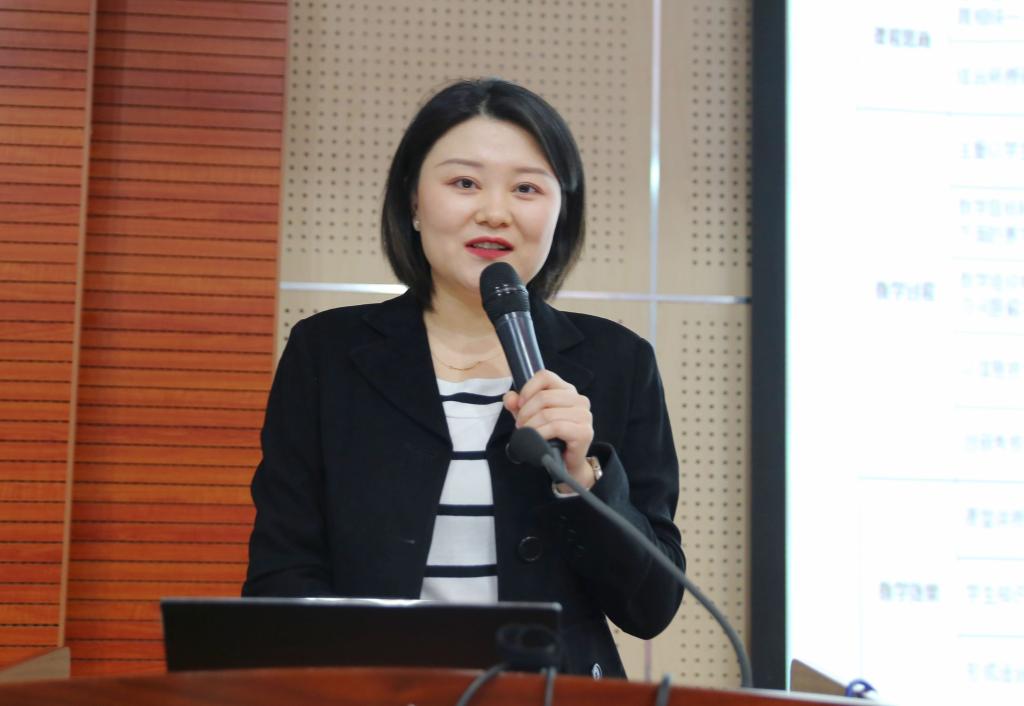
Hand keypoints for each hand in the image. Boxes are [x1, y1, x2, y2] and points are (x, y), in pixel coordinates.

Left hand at [502, 370, 597, 488]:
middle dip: (526, 412)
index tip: (520, 404)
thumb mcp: (529, 416)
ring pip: (548, 413)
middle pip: (544, 396)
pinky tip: (537, 439)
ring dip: (531, 425)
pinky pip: (556, 427)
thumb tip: (510, 398)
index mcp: (567, 390)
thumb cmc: (549, 436)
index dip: (528, 389)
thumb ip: (518, 404)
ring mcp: (584, 415)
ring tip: (526, 434)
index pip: (545, 376)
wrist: (565, 463)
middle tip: (520, 425)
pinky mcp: (584, 432)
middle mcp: (579, 399)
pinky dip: (540, 434)